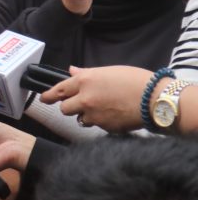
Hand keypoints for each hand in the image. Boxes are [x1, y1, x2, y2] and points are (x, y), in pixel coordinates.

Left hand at [39, 65, 155, 131]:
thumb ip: (87, 74)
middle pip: (65, 109)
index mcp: (84, 81)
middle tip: (80, 104)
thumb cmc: (135, 81)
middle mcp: (85, 99)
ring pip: (80, 119)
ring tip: (102, 108)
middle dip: (70, 106)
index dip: (49, 95)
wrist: (155, 100)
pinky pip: (96, 126)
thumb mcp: (108, 71)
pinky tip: (114, 115)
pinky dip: (101, 122)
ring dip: (85, 116)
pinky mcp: (104, 127)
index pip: (59, 90)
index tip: (44, 98)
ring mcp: (93, 115)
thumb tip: (72, 71)